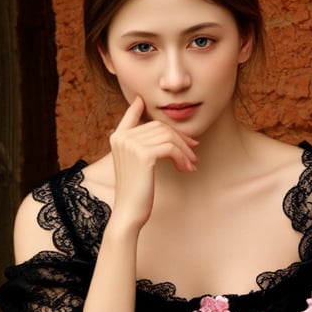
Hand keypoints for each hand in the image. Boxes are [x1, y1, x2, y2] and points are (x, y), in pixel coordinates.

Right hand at [109, 96, 198, 229]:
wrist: (129, 212)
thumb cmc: (136, 191)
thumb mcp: (136, 164)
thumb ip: (142, 146)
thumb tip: (163, 134)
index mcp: (117, 138)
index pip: (129, 116)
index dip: (136, 107)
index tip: (142, 100)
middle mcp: (122, 137)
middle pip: (159, 127)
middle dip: (180, 139)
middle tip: (194, 152)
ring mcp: (131, 144)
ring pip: (168, 137)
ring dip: (184, 151)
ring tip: (191, 164)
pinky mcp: (143, 154)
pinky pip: (171, 148)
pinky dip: (183, 158)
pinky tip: (186, 169)